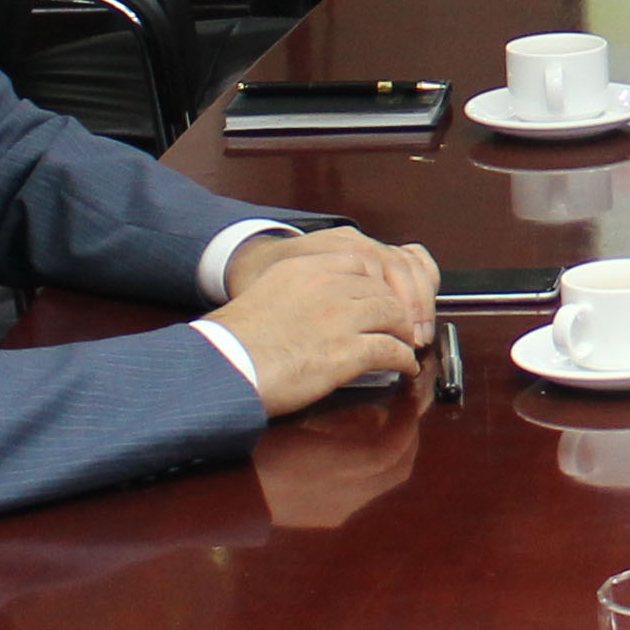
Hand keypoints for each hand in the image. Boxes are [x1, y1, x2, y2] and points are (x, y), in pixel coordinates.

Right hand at [210, 231, 439, 416]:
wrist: (224, 366)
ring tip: (405, 344)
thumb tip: (318, 308)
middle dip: (395, 308)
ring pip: (392, 315)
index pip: (360, 263)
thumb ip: (299, 290)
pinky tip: (403, 367)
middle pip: (381, 289)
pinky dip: (402, 359)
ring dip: (402, 332)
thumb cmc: (234, 340)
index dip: (377, 284)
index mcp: (306, 268)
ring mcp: (341, 317)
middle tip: (400, 325)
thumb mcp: (266, 293)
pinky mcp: (347, 351)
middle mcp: (328, 286)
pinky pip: (390, 351)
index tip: (381, 298)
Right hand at [255, 391, 424, 530]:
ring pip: (384, 482)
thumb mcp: (298, 421)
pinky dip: (372, 469)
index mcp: (339, 468)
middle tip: (406, 406)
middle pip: (399, 469)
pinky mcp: (326, 518)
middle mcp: (347, 496)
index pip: (394, 446)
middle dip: (410, 436)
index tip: (407, 392)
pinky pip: (364, 492)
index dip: (408, 418)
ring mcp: (337, 511)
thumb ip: (340, 417)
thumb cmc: (254, 447)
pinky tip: (356, 449)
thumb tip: (374, 407)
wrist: (221, 493)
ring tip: (385, 424)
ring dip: (393, 453)